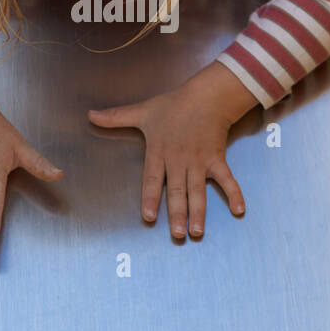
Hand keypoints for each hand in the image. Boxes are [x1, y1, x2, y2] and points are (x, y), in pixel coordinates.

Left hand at [87, 64, 254, 239]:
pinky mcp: (216, 158)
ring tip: (197, 231)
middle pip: (176, 190)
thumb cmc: (173, 105)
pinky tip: (239, 210)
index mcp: (159, 150)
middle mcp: (178, 159)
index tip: (148, 217)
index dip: (149, 197)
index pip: (152, 178)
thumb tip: (90, 115)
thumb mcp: (142, 111)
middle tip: (176, 235)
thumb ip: (116, 117)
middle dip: (177, 213)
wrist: (206, 95)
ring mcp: (199, 160)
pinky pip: (227, 178)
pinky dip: (234, 193)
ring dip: (198, 211)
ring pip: (198, 190)